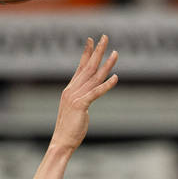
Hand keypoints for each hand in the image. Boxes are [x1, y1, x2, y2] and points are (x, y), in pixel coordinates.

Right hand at [50, 35, 117, 153]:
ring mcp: (76, 96)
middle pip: (88, 67)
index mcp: (70, 90)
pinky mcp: (81, 105)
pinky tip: (116, 78)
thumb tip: (86, 98)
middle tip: (105, 37)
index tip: (91, 40)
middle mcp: (72, 90)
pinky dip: (107, 85)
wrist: (61, 142)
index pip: (80, 67)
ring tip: (115, 53)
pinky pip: (96, 92)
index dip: (87, 53)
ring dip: (106, 64)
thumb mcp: (75, 111)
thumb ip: (80, 101)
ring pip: (94, 77)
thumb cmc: (69, 130)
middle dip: (98, 51)